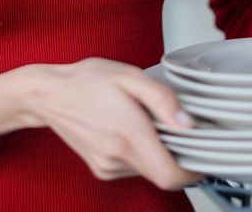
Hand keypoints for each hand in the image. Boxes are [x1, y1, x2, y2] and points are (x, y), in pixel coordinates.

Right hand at [0, 58, 201, 189]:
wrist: (49, 94)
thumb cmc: (88, 81)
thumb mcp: (130, 76)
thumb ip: (163, 100)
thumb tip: (188, 124)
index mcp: (128, 133)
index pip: (170, 176)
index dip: (192, 174)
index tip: (201, 158)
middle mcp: (117, 156)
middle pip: (162, 176)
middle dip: (177, 159)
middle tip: (178, 133)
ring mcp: (107, 166)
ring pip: (148, 172)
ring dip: (156, 154)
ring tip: (145, 123)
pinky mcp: (101, 169)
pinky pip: (133, 169)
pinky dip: (140, 155)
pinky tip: (129, 130)